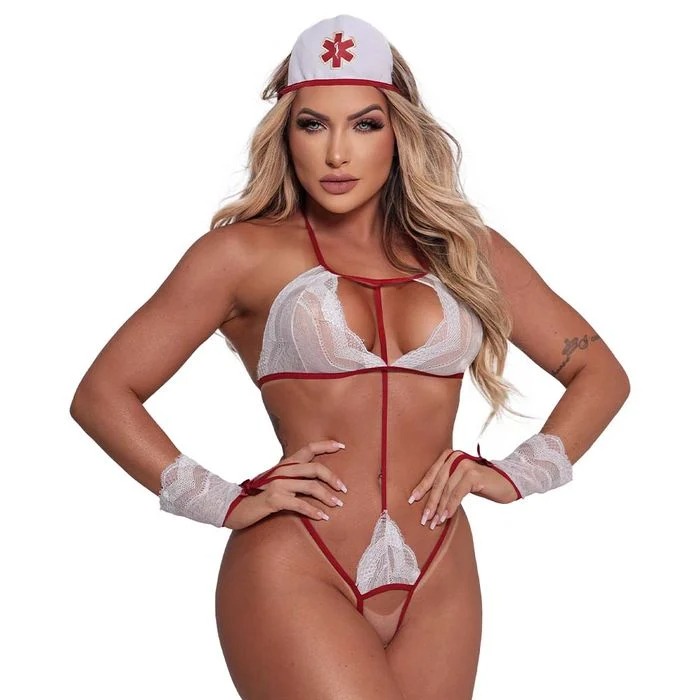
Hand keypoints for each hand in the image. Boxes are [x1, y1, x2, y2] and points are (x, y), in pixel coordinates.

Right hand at [223, 439, 347, 529]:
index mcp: (285, 464)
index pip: (308, 448)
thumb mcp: (275, 481)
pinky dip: (314, 511)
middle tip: (344, 490)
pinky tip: (323, 517)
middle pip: (316, 468)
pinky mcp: (275, 499)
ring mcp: (278, 484)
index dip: (326, 445)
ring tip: (337, 505)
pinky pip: (300, 505)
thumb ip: (292, 477)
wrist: (233, 506)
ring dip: (328, 497)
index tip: (342, 446)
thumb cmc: (257, 495)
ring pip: (311, 487)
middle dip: (333, 478)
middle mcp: (283, 470)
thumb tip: (313, 479)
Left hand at [408, 448, 519, 528]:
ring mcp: (464, 464)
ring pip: (446, 490)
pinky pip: (457, 493)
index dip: (421, 488)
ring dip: (439, 508)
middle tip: (424, 519)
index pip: (432, 474)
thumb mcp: (461, 482)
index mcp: (449, 456)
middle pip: (437, 483)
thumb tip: (428, 502)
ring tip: (434, 523)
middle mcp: (455, 457)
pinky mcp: (473, 474)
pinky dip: (450, 506)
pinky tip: (446, 517)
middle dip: (430, 503)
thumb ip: (447, 485)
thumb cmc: (483, 484)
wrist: (508, 482)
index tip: (411, 501)